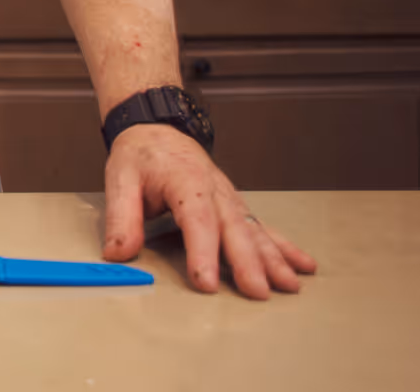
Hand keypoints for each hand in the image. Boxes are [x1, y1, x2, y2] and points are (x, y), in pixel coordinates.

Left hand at [102, 125, 317, 297]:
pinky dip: (284, 247)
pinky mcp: (235, 206)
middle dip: (248, 262)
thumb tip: (118, 253)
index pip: (196, 220)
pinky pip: (263, 227)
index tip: (206, 281)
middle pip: (234, 229)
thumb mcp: (120, 179)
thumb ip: (121, 218)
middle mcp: (214, 190)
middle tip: (257, 291)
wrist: (156, 128)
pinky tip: (301, 265)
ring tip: (288, 285)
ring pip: (254, 230)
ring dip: (273, 259)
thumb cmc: (140, 154)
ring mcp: (229, 198)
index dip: (203, 252)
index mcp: (185, 180)